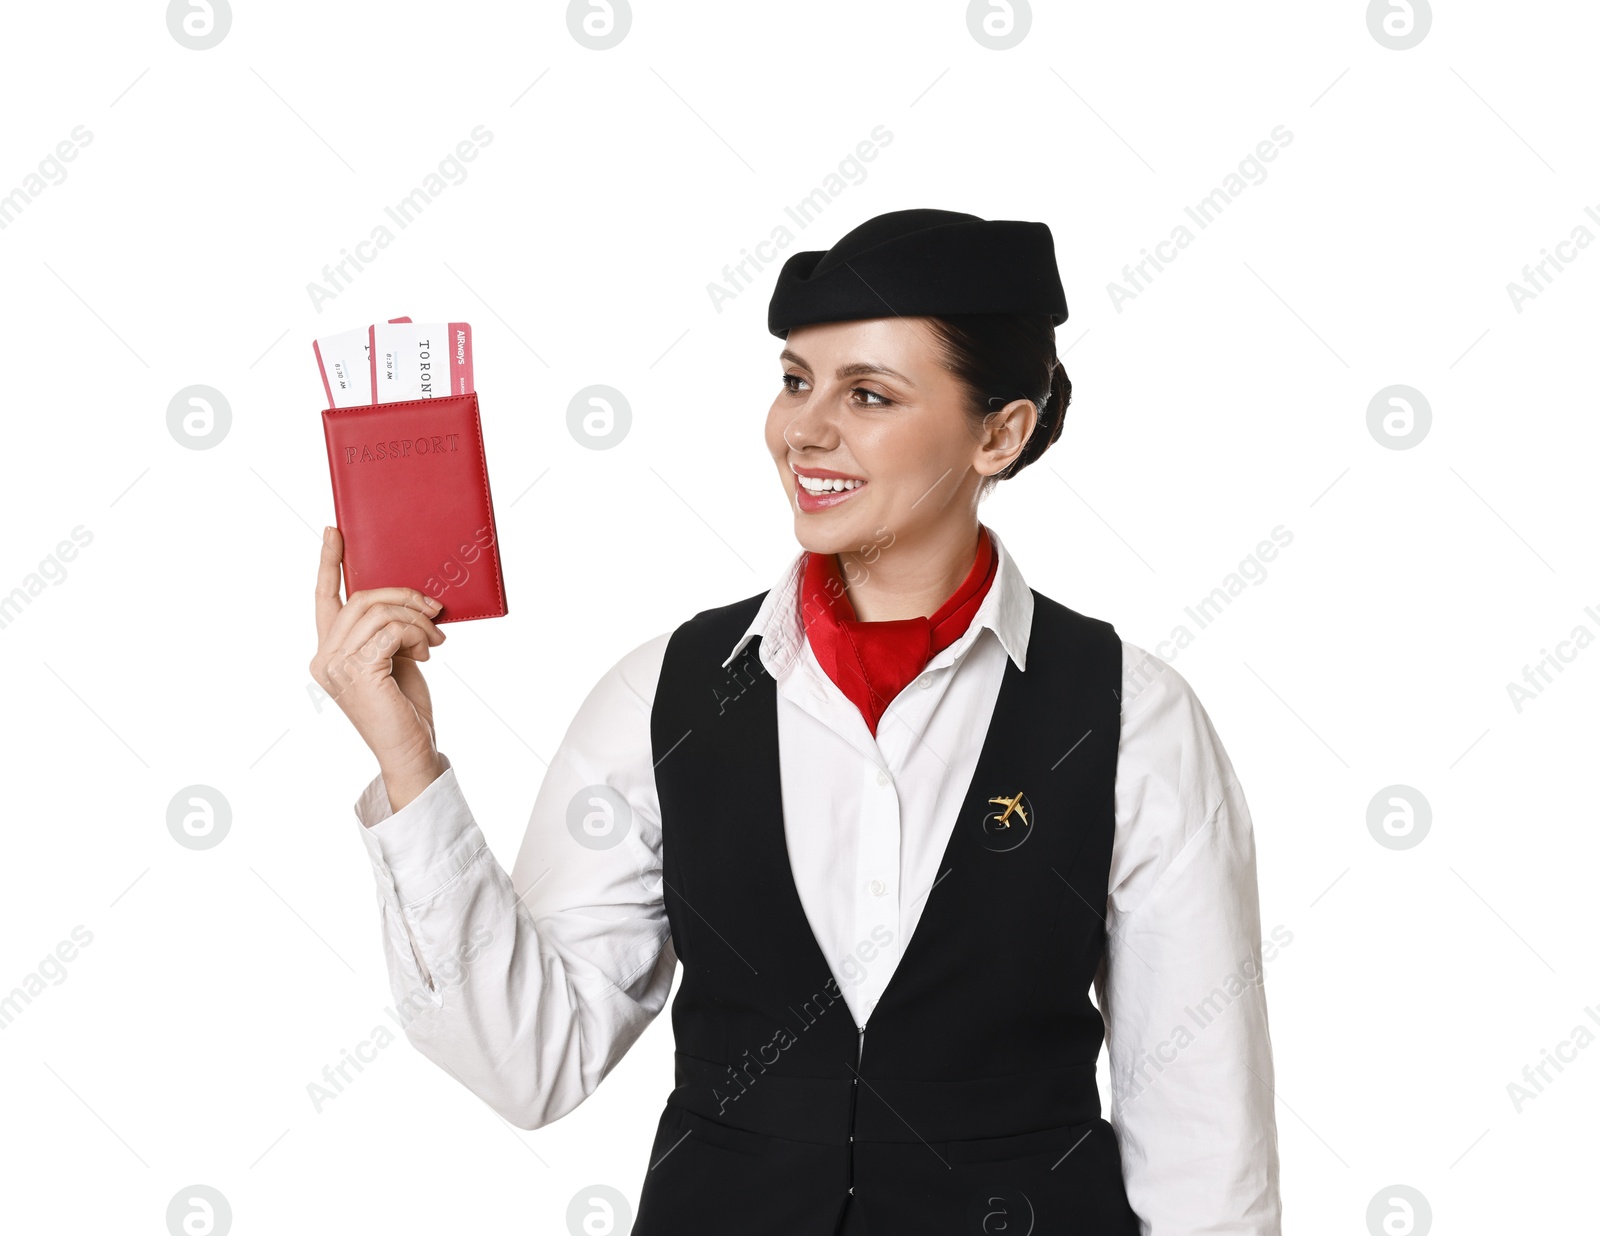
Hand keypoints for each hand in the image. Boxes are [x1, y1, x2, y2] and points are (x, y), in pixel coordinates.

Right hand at [311, 526, 447, 808]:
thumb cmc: (404, 707)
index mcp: (328, 651)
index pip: (324, 598)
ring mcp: (337, 666)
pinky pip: (392, 630)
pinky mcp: (359, 672)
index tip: (334, 531)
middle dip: (403, 595)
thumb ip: (388, 630)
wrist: (411, 750)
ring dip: (416, 617)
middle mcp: (324, 657)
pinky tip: (429, 649)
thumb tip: (412, 598)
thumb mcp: (394, 658)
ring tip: (436, 635)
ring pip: (378, 611)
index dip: (328, 563)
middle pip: (361, 599)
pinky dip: (417, 633)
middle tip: (434, 608)